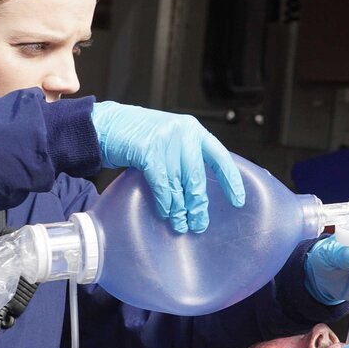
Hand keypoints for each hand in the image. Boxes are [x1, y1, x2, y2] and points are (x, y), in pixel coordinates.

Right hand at [91, 102, 244, 232]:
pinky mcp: (147, 151)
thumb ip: (187, 156)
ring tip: (181, 224)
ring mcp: (166, 141)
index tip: (238, 200)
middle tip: (199, 223)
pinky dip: (164, 202)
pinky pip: (162, 185)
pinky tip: (166, 213)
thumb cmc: (141, 135)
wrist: (109, 124)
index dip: (231, 180)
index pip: (221, 157)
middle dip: (198, 204)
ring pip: (179, 184)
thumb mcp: (172, 138)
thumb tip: (198, 192)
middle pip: (197, 177)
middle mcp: (184, 134)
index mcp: (195, 130)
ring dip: (180, 209)